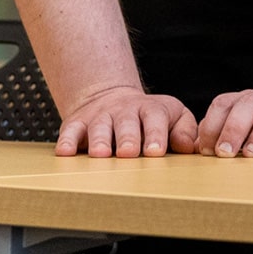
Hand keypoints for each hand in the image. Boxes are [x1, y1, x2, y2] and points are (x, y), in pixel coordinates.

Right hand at [56, 85, 197, 157]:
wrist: (113, 99)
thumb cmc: (150, 117)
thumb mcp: (174, 116)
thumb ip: (184, 130)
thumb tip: (187, 147)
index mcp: (151, 109)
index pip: (155, 118)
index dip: (155, 134)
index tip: (155, 152)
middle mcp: (124, 110)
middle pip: (126, 123)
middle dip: (128, 138)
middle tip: (128, 154)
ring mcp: (100, 116)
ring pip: (99, 126)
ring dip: (99, 140)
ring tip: (101, 155)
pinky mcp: (77, 123)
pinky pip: (70, 131)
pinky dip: (66, 141)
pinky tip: (65, 152)